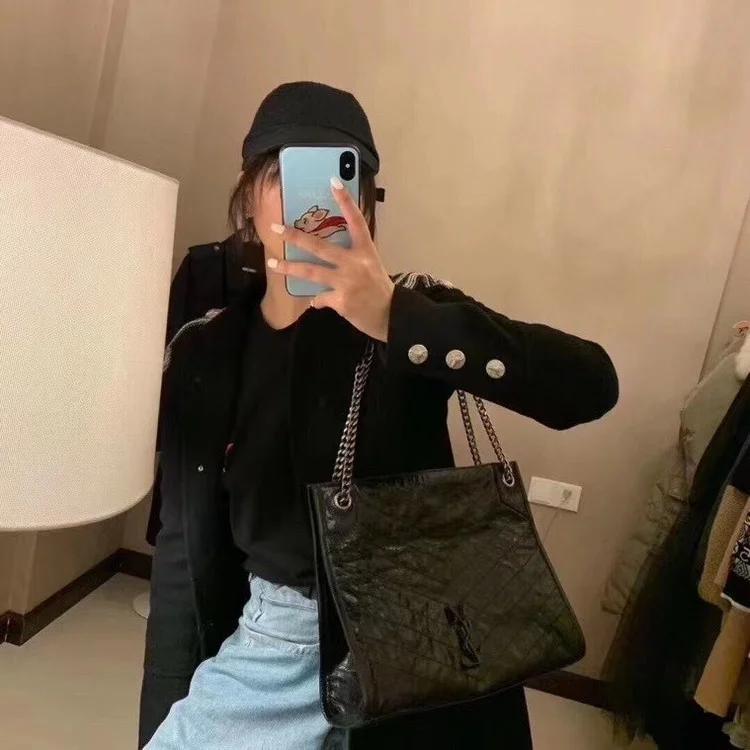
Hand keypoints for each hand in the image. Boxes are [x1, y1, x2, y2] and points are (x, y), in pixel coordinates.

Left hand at [267, 177, 394, 341]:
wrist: (390, 315)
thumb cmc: (379, 289)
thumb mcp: (371, 265)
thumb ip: (352, 257)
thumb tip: (326, 252)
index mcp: (366, 250)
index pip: (355, 221)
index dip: (345, 200)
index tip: (333, 181)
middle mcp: (355, 263)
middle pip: (320, 246)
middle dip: (295, 237)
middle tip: (276, 228)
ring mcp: (347, 282)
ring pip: (311, 272)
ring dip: (290, 268)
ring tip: (273, 264)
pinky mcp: (341, 300)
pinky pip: (320, 298)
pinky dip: (316, 300)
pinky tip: (314, 301)